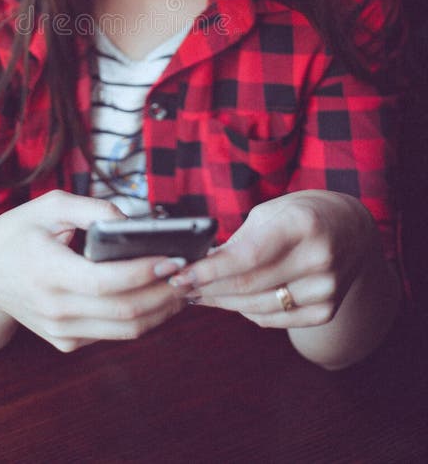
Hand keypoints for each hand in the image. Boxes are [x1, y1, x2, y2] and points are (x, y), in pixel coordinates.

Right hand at [0, 190, 187, 351]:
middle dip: (166, 293)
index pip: (107, 282)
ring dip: (162, 310)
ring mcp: (61, 331)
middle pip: (125, 312)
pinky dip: (143, 317)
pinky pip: (114, 334)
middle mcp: (55, 309)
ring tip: (183, 285)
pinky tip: (158, 296)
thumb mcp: (50, 206)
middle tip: (190, 271)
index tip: (174, 256)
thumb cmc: (17, 234)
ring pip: (126, 330)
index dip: (146, 271)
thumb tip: (135, 221)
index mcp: (48, 272)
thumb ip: (94, 209)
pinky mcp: (67, 342)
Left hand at [169, 190, 378, 328]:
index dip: (209, 270)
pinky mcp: (327, 310)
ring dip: (222, 303)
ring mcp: (327, 288)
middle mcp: (319, 258)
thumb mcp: (271, 211)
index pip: (247, 257)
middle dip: (208, 288)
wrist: (352, 230)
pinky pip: (276, 319)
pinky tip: (231, 303)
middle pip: (249, 285)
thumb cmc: (303, 213)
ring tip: (199, 295)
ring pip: (259, 307)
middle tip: (181, 287)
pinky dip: (248, 312)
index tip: (180, 276)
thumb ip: (239, 240)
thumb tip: (201, 264)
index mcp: (302, 225)